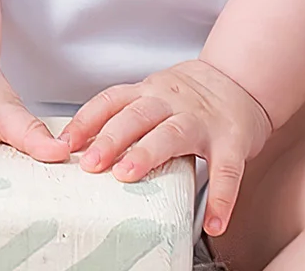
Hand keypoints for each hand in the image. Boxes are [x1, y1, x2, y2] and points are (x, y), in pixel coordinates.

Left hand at [62, 59, 273, 238]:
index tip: (66, 143)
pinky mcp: (232, 140)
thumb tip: (82, 152)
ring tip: (129, 177)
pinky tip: (213, 222)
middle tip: (92, 164)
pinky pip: (226, 170)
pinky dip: (221, 197)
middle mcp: (172, 101)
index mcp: (150, 93)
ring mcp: (203, 120)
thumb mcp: (153, 97)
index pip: (113, 100)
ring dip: (149, 154)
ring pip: (173, 133)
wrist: (238, 82)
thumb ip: (125, 118)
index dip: (88, 120)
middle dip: (112, 138)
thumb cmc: (189, 99)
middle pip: (138, 114)